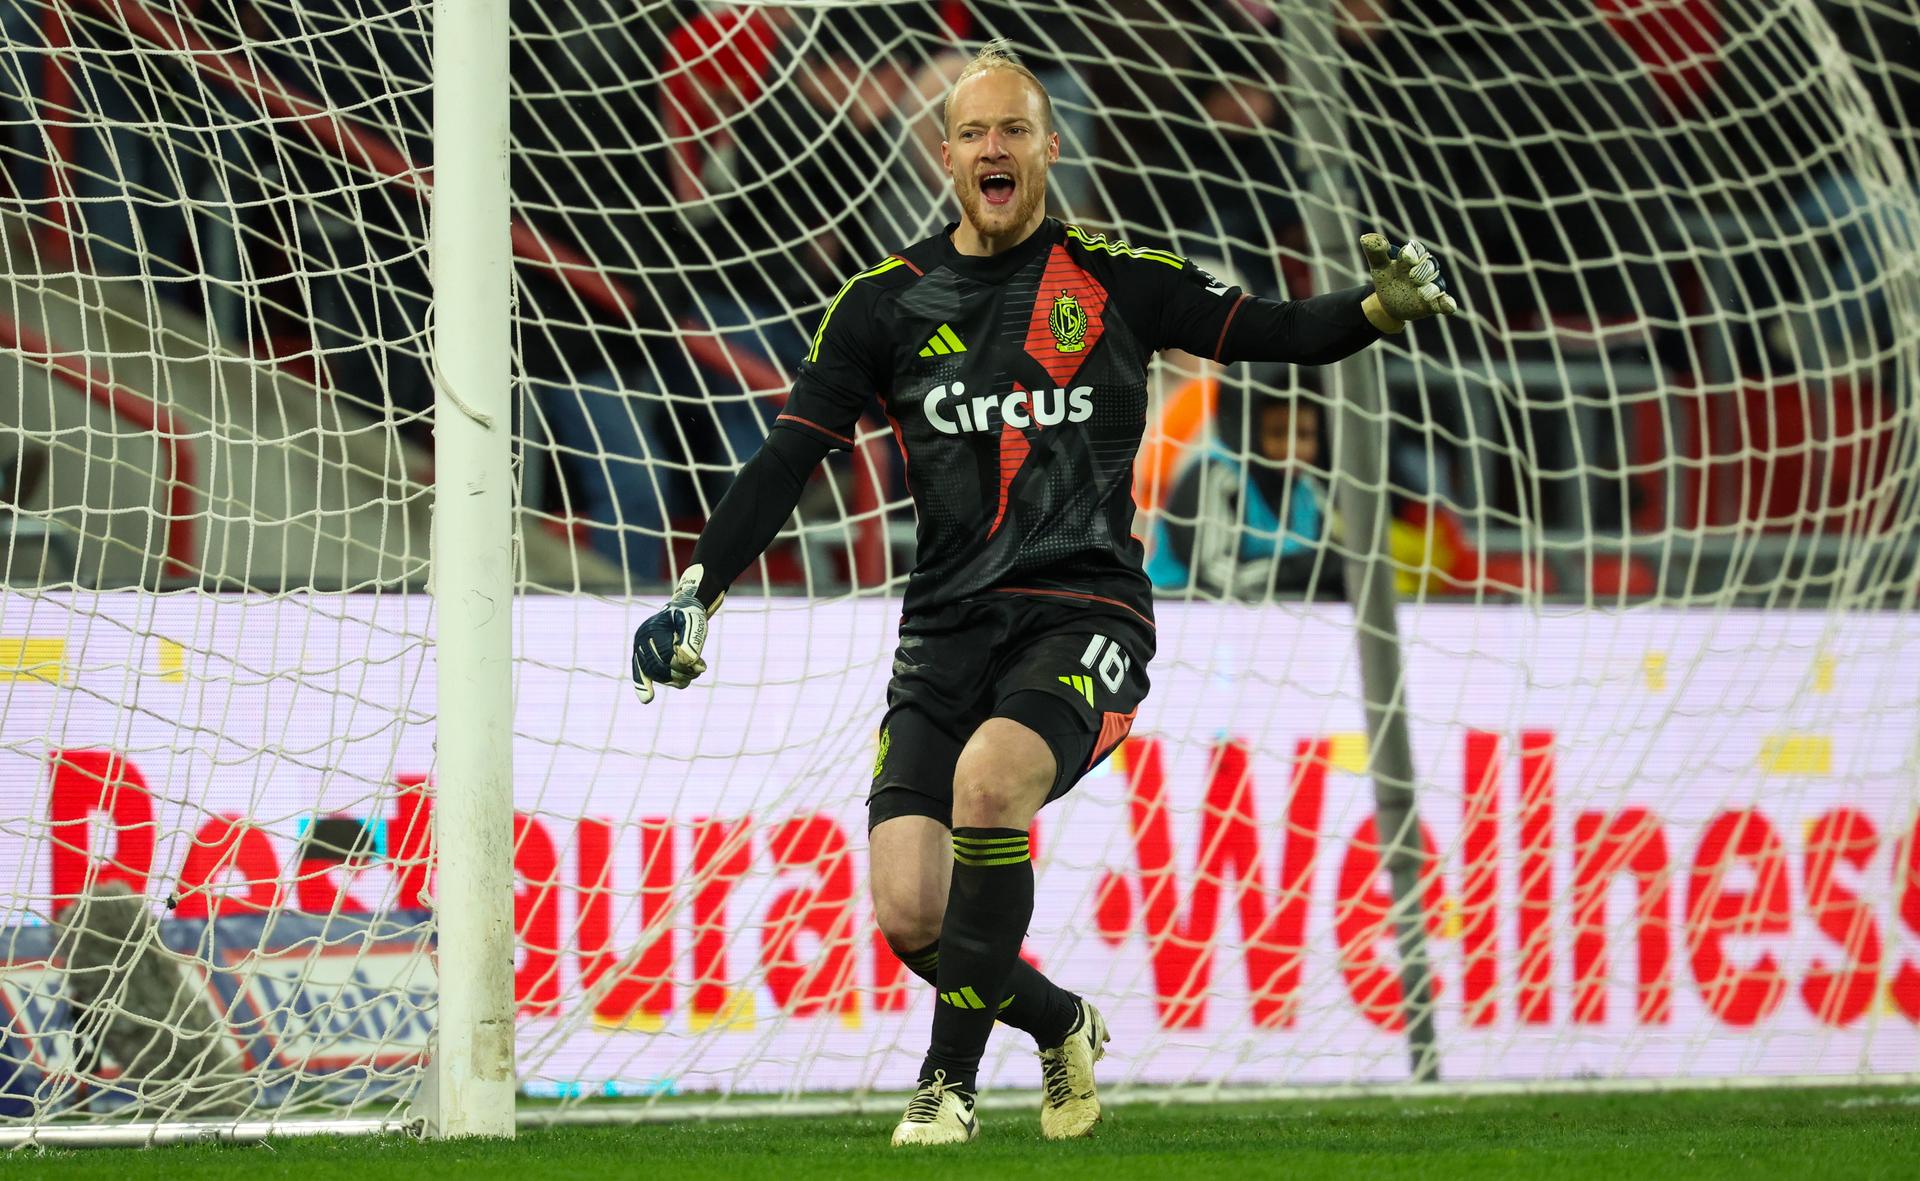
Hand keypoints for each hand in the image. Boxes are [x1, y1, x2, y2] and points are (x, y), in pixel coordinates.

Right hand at [632, 564, 721, 703]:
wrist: (683, 612)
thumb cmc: (690, 617)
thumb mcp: (695, 623)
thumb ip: (692, 640)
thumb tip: (688, 662)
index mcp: (652, 629)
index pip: (666, 655)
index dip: (684, 665)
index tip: (701, 666)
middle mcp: (641, 640)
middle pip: (658, 667)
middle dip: (681, 673)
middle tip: (699, 670)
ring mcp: (639, 650)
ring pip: (654, 674)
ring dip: (675, 679)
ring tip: (693, 673)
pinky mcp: (641, 660)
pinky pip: (640, 675)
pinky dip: (643, 686)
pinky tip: (647, 699)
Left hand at [1360, 233, 1458, 332]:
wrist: (1388, 301)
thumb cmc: (1386, 276)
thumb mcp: (1378, 265)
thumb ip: (1375, 251)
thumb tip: (1366, 237)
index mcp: (1412, 257)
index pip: (1417, 250)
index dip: (1413, 253)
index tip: (1405, 257)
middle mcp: (1425, 270)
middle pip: (1430, 266)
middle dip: (1422, 270)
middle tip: (1413, 277)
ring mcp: (1431, 286)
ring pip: (1437, 284)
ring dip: (1432, 288)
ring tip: (1423, 293)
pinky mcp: (1434, 303)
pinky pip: (1445, 303)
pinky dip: (1448, 304)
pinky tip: (1449, 307)